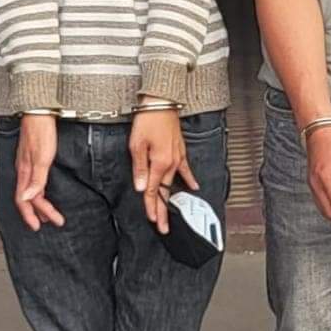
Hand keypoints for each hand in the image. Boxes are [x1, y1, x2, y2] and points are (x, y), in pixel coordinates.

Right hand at [15, 115, 64, 231]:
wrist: (40, 112)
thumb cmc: (41, 131)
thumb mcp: (42, 158)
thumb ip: (36, 179)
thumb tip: (28, 198)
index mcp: (24, 172)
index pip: (24, 200)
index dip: (31, 215)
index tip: (39, 226)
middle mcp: (24, 170)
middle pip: (28, 198)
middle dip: (38, 213)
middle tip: (51, 222)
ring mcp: (27, 164)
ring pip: (30, 190)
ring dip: (40, 203)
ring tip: (49, 213)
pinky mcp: (33, 158)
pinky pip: (33, 181)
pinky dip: (40, 191)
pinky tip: (44, 191)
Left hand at [129, 111, 197, 232]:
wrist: (161, 103)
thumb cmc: (147, 120)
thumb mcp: (136, 144)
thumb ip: (139, 168)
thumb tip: (141, 187)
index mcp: (158, 163)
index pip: (152, 190)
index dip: (151, 207)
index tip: (152, 221)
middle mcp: (170, 163)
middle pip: (164, 191)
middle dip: (162, 210)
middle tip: (163, 228)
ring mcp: (177, 157)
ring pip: (172, 183)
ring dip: (171, 199)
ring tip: (171, 214)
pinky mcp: (179, 150)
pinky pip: (185, 169)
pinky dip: (189, 179)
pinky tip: (194, 187)